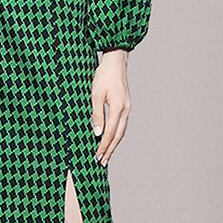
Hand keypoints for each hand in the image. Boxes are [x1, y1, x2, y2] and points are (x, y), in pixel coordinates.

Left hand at [91, 50, 129, 165]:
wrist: (115, 61)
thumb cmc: (104, 76)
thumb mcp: (95, 95)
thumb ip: (96, 115)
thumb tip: (97, 133)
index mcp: (118, 108)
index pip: (110, 133)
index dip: (103, 146)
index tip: (97, 157)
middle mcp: (125, 110)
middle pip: (118, 136)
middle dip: (110, 149)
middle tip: (102, 162)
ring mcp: (127, 108)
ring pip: (121, 131)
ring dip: (113, 143)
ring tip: (106, 154)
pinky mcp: (125, 105)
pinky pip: (122, 124)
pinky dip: (116, 134)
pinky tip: (111, 138)